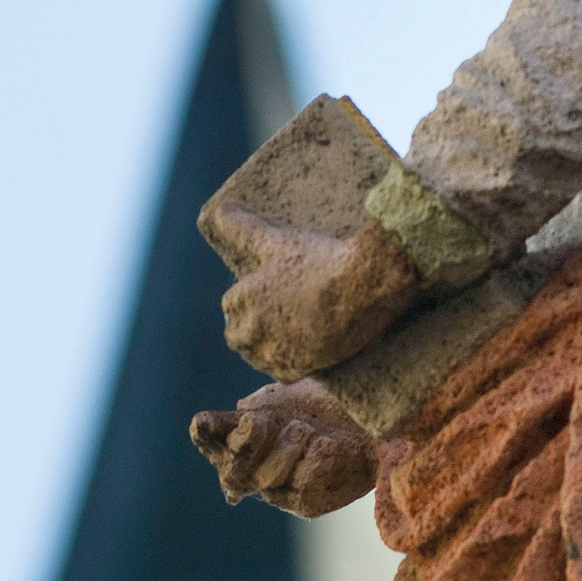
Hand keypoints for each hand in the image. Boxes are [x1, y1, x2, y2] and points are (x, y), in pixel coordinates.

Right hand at [191, 379, 375, 516]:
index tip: (200, 422)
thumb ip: (261, 404)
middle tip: (256, 421)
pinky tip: (328, 446)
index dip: (206, 433)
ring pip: (268, 474)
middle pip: (233, 467)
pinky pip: (303, 476)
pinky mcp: (305, 503)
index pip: (215, 439)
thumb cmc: (323, 406)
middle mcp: (254, 468)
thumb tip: (240, 414)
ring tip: (309, 429)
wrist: (366, 425)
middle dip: (244, 444)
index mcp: (244, 437)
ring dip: (292, 441)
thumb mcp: (289, 396)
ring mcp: (278, 489)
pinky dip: (318, 452)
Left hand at [209, 208, 422, 380]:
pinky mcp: (302, 368)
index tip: (263, 290)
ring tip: (285, 332)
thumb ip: (243, 227)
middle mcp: (252, 332)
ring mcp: (276, 353)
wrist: (361, 286)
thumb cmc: (316, 259)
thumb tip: (220, 208)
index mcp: (242, 301)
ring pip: (259, 357)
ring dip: (266, 347)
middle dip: (249, 326)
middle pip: (238, 336)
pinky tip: (303, 350)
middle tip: (272, 313)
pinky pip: (285, 372)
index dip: (247, 296)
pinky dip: (290, 362)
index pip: (231, 304)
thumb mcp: (277, 240)